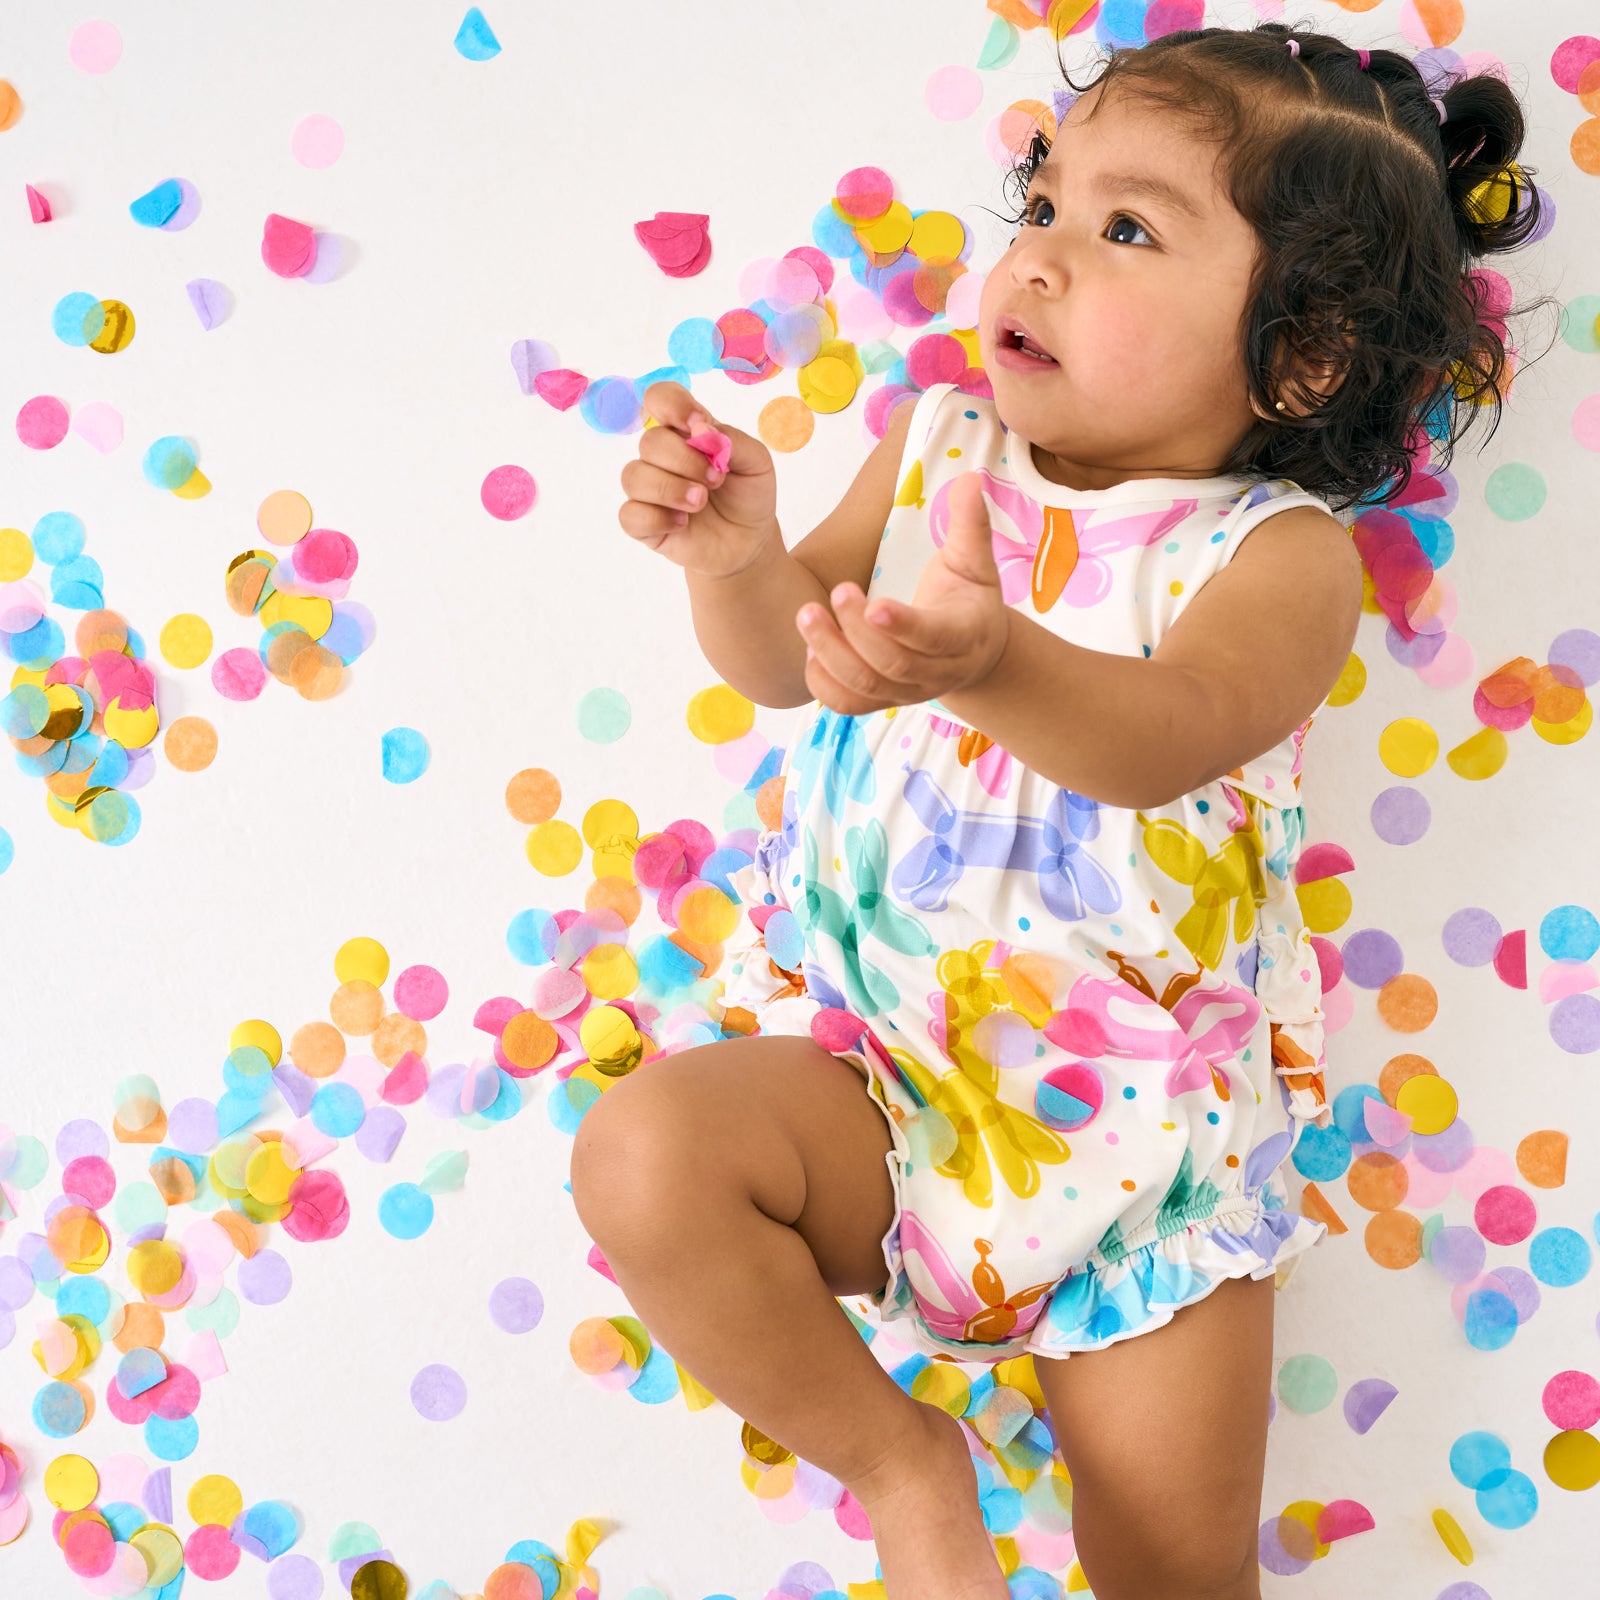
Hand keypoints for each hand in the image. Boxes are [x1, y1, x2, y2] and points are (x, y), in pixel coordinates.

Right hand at [618, 381, 780, 577]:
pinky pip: (630, 514)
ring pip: (634, 476)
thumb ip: (732, 440)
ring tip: (700, 502)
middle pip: (650, 442)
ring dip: (670, 489)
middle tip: (716, 481)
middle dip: (685, 461)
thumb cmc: (748, 496)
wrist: (748, 542)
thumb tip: (700, 428)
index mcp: (685, 431)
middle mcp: (661, 456)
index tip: (697, 424)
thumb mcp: (757, 462)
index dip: (672, 405)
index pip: (660, 398)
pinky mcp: (642, 522)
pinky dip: (658, 519)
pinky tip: (682, 524)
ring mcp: (649, 489)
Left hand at [798, 471, 1009, 715]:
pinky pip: (847, 705)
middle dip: (856, 633)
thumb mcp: (975, 560)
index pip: (932, 637)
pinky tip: (809, 648)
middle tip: (830, 595)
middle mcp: (935, 672)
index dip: (901, 624)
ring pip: (864, 688)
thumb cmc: (969, 598)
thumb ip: (969, 523)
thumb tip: (968, 478)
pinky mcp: (881, 700)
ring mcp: (906, 692)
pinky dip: (822, 682)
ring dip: (830, 655)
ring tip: (806, 615)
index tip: (871, 602)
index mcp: (963, 635)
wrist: (973, 652)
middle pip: (891, 665)